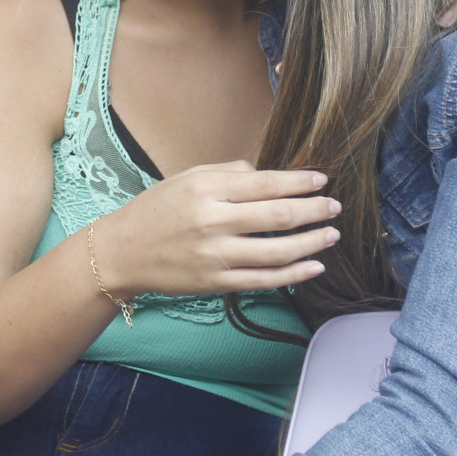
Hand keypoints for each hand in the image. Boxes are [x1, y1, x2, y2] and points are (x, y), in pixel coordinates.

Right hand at [94, 161, 337, 298]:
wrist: (122, 253)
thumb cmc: (155, 210)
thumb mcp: (186, 178)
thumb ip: (229, 172)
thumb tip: (268, 175)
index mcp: (205, 190)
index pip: (265, 184)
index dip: (299, 183)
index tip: (321, 180)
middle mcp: (212, 222)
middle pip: (277, 217)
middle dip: (313, 211)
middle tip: (334, 206)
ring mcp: (215, 256)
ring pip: (277, 252)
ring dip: (311, 243)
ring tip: (331, 234)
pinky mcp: (216, 283)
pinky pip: (264, 280)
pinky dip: (294, 274)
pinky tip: (313, 266)